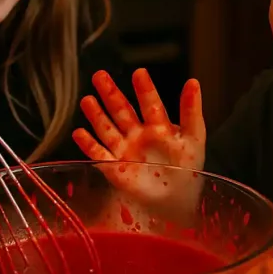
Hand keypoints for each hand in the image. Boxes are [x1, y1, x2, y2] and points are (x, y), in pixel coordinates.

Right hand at [72, 68, 204, 202]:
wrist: (176, 200)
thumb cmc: (187, 168)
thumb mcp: (194, 137)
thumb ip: (191, 111)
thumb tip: (193, 82)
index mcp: (158, 126)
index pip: (149, 103)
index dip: (144, 89)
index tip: (139, 73)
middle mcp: (138, 134)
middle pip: (121, 110)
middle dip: (110, 93)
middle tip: (100, 75)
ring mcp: (125, 150)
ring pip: (107, 128)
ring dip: (96, 115)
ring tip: (87, 100)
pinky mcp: (114, 168)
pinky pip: (99, 154)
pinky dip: (88, 144)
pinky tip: (78, 132)